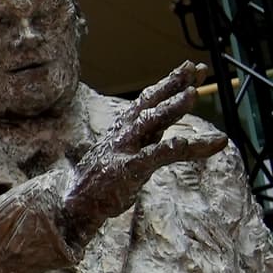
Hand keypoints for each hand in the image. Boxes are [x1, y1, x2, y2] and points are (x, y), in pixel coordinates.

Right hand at [62, 60, 227, 229]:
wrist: (76, 204)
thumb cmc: (101, 181)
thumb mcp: (125, 155)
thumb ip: (144, 142)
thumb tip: (163, 137)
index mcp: (125, 129)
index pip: (150, 100)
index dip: (171, 83)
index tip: (193, 69)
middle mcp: (124, 133)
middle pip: (151, 102)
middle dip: (173, 84)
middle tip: (196, 67)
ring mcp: (125, 149)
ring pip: (151, 122)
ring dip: (172, 107)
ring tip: (192, 93)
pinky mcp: (129, 169)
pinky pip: (157, 156)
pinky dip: (175, 149)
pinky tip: (185, 141)